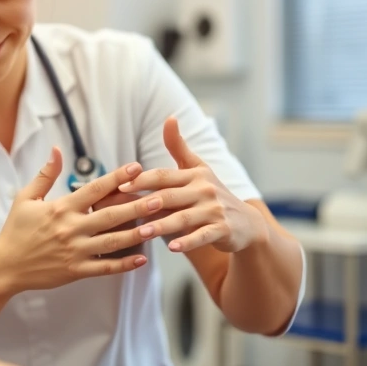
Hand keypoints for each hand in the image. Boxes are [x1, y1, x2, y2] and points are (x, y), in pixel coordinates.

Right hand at [0, 146, 149, 292]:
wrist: (4, 266)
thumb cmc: (15, 230)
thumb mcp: (25, 198)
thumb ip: (45, 175)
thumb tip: (57, 150)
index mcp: (60, 208)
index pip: (93, 189)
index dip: (116, 178)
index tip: (135, 167)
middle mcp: (71, 229)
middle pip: (110, 215)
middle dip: (137, 206)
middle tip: (160, 197)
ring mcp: (75, 251)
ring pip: (112, 242)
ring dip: (137, 234)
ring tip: (159, 226)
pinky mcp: (76, 271)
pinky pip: (105, 267)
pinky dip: (124, 264)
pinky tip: (142, 259)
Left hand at [116, 116, 267, 253]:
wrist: (246, 223)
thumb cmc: (212, 194)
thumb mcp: (198, 168)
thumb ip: (179, 147)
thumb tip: (169, 117)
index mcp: (194, 175)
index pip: (163, 175)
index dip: (141, 180)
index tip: (120, 186)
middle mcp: (204, 190)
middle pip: (171, 195)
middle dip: (148, 202)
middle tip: (125, 209)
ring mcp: (214, 210)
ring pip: (184, 217)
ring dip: (162, 225)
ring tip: (142, 232)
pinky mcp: (223, 229)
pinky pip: (202, 236)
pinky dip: (188, 242)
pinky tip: (172, 248)